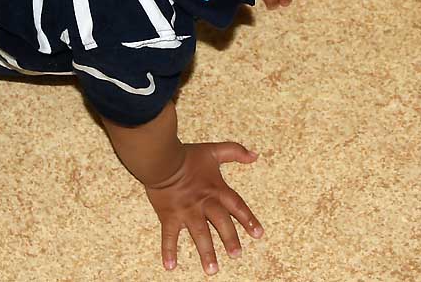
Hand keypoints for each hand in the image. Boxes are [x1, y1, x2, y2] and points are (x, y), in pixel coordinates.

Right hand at [144, 142, 262, 274]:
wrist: (162, 159)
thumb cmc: (187, 156)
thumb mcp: (214, 151)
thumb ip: (235, 151)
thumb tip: (254, 155)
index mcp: (216, 190)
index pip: (237, 206)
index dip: (248, 220)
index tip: (258, 235)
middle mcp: (204, 204)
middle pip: (221, 224)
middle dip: (230, 239)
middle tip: (236, 255)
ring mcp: (187, 212)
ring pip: (200, 235)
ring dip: (206, 252)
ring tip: (212, 269)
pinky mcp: (169, 216)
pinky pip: (169, 236)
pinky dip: (168, 251)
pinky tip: (170, 266)